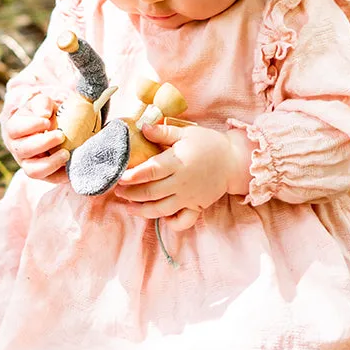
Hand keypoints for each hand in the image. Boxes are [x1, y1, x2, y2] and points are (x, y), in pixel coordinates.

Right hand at [2, 92, 68, 181]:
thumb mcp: (43, 104)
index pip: (14, 129)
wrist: (57, 127)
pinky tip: (71, 165)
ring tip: (66, 153)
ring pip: (33, 170)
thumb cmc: (46, 114)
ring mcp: (28, 164)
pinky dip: (60, 174)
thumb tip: (43, 114)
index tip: (47, 121)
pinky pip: (49, 179)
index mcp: (14, 129)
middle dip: (43, 143)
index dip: (30, 126)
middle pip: (24, 150)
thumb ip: (42, 103)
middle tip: (61, 136)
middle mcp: (18, 149)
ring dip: (50, 163)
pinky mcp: (43, 174)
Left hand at [113, 124, 248, 229]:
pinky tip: (158, 217)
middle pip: (151, 193)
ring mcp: (189, 197)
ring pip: (161, 209)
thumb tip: (142, 127)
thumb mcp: (186, 133)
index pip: (151, 171)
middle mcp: (182, 182)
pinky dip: (169, 223)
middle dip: (130, 193)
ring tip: (128, 206)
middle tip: (117, 190)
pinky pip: (182, 221)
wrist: (233, 161)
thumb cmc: (208, 143)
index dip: (132, 176)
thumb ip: (163, 132)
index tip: (118, 177)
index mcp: (178, 162)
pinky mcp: (196, 206)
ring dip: (142, 210)